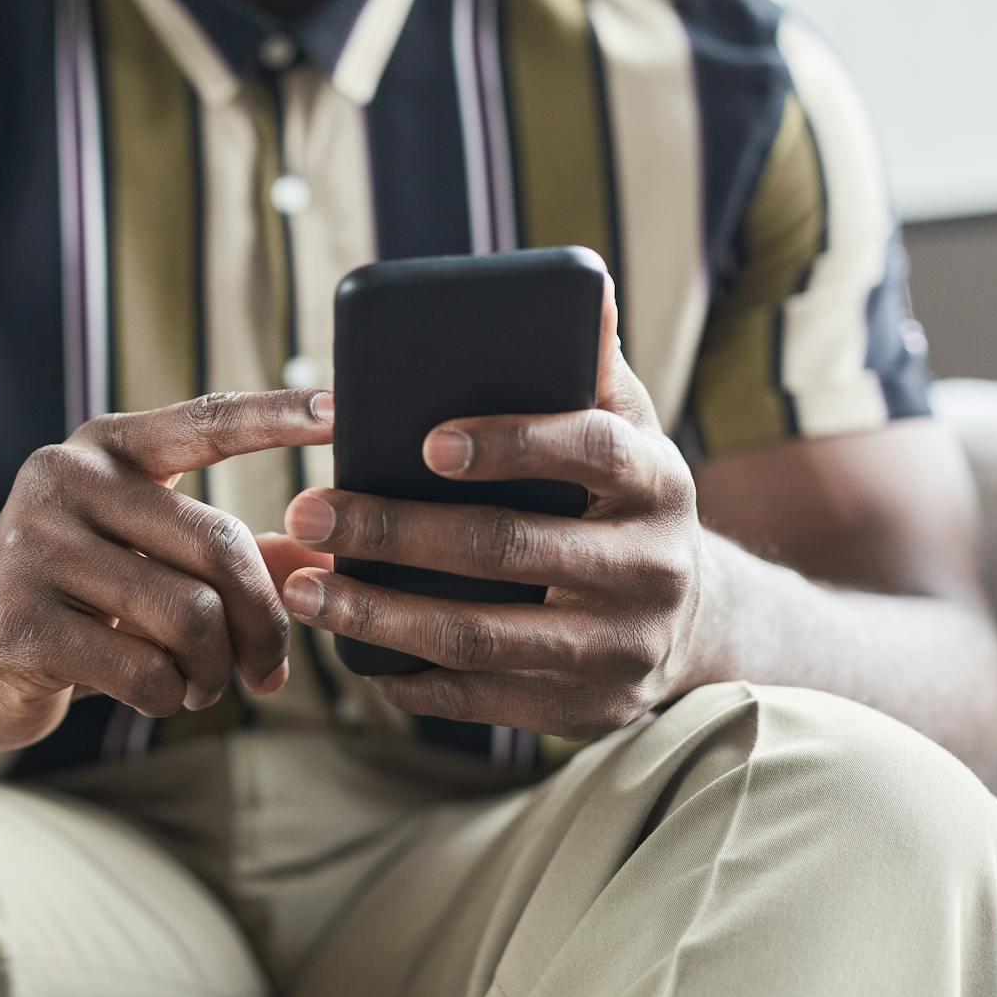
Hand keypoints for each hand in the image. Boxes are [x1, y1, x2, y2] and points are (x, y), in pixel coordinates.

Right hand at [0, 389, 333, 751]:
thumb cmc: (78, 603)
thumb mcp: (148, 561)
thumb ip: (232, 552)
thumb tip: (325, 551)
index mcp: (106, 447)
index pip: (206, 422)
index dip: (277, 416)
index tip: (341, 410)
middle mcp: (65, 477)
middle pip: (220, 546)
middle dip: (262, 623)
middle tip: (269, 670)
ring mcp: (35, 547)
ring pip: (190, 616)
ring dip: (216, 671)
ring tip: (205, 686)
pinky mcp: (20, 622)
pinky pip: (146, 670)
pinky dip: (172, 699)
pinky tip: (159, 697)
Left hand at [275, 277, 712, 738]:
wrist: (695, 619)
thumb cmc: (624, 497)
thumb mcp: (629, 428)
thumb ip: (592, 367)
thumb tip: (592, 285)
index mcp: (659, 482)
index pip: (590, 451)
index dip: (512, 443)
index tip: (425, 441)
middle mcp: (650, 569)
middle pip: (509, 549)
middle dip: (395, 531)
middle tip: (309, 505)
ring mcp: (619, 650)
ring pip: (479, 636)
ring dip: (378, 614)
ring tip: (301, 586)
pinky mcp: (586, 711)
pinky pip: (481, 701)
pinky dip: (408, 676)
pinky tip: (350, 647)